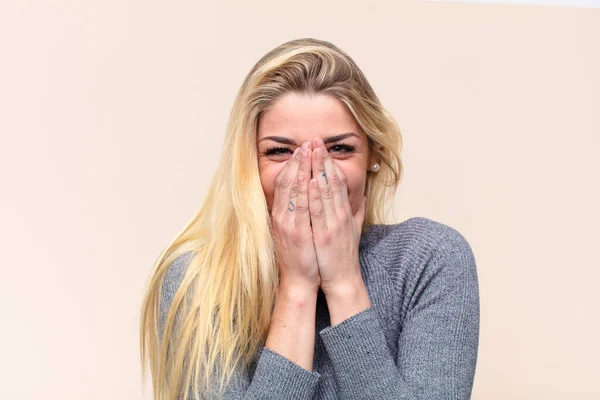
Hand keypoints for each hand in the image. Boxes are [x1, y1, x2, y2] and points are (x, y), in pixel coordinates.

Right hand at [271, 140, 320, 292]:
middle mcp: (282, 216)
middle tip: (306, 143)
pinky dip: (304, 189)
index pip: (285, 182)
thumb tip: (308, 197)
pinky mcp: (296, 233)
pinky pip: (300, 207)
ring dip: (301, 168)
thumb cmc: (303, 257)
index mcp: (282, 215)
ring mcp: (288, 224)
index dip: (293, 164)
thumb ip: (302, 213)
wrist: (299, 281)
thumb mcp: (299, 231)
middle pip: (288, 181)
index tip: (302, 149)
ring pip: (293, 190)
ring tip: (308, 151)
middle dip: (298, 161)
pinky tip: (309, 175)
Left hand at [307, 137, 366, 295]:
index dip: (331, 163)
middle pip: (333, 181)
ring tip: (311, 152)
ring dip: (318, 170)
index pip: (339, 182)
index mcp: (345, 213)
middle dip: (323, 159)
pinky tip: (311, 180)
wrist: (343, 280)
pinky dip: (315, 194)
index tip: (323, 148)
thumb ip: (357, 212)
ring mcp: (333, 224)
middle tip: (316, 140)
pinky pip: (319, 211)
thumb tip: (364, 196)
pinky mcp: (325, 234)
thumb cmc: (344, 257)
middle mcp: (341, 215)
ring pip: (326, 191)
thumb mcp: (353, 231)